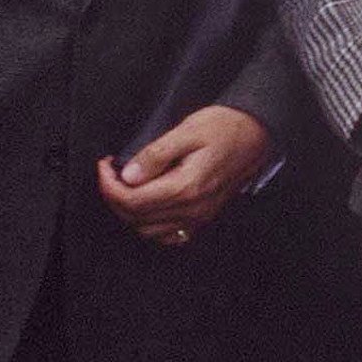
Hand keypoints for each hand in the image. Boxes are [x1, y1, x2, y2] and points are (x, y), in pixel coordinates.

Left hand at [96, 105, 269, 245]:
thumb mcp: (188, 130)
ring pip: (149, 231)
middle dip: (114, 197)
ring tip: (124, 186)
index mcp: (185, 187)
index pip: (133, 200)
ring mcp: (199, 217)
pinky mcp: (203, 217)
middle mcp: (192, 209)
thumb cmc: (225, 127)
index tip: (104, 166)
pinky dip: (150, 225)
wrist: (257, 133)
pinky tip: (148, 205)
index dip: (109, 185)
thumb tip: (128, 175)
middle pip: (136, 218)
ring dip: (129, 212)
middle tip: (110, 172)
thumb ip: (156, 154)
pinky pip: (169, 235)